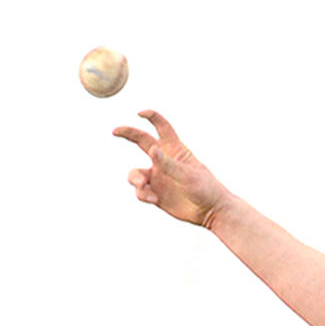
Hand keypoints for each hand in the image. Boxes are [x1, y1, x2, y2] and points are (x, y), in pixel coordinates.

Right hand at [113, 110, 229, 226]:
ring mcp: (158, 177)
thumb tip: (152, 148)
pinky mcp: (155, 194)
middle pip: (142, 141)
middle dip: (128, 134)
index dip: (152, 117)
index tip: (140, 113)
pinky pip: (140, 191)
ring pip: (135, 173)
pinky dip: (142, 194)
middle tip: (114, 131)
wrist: (211, 212)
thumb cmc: (206, 189)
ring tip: (142, 185)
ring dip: (135, 179)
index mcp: (176, 151)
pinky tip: (153, 200)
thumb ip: (168, 163)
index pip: (163, 128)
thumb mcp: (188, 175)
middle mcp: (164, 161)